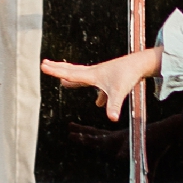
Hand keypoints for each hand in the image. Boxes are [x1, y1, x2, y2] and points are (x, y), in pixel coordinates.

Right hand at [39, 44, 160, 121]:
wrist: (140, 64)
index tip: (42, 65)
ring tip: (64, 82)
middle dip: (58, 69)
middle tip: (45, 63)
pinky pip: (99, 87)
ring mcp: (102, 75)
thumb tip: (112, 119)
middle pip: (72, 71)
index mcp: (92, 75)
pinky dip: (97, 94)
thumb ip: (113, 105)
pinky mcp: (110, 78)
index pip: (70, 74)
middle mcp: (95, 73)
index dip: (55, 71)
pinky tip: (99, 103)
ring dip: (73, 79)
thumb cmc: (128, 76)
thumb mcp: (118, 92)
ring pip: (83, 77)